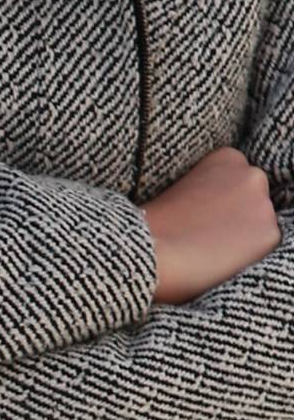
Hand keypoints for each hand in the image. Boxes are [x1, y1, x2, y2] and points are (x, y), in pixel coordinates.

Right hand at [143, 145, 277, 304]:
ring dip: (243, 239)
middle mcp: (252, 174)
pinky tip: (219, 262)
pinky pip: (264, 250)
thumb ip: (209, 192)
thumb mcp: (182, 189)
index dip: (222, 204)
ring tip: (210, 252)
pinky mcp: (269, 234)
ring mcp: (263, 205)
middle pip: (255, 201)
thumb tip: (219, 214)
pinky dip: (246, 259)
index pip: (240, 183)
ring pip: (261, 226)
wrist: (149, 250)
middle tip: (207, 236)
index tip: (203, 216)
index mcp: (228, 157)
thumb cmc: (153, 225)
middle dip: (238, 218)